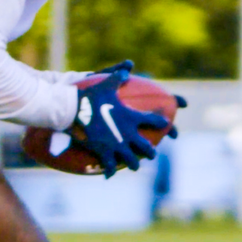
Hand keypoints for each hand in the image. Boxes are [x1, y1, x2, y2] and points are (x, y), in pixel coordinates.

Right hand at [71, 62, 170, 176]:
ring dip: (134, 164)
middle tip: (152, 153)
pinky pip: (111, 166)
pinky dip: (111, 171)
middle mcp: (128, 134)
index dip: (161, 122)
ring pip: (132, 161)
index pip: (153, 120)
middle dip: (151, 152)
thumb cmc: (91, 97)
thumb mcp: (106, 84)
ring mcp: (117, 145)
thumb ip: (118, 77)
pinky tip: (110, 175)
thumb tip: (128, 66)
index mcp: (132, 118)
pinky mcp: (104, 152)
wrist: (74, 110)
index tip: (166, 124)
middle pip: (146, 147)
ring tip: (134, 166)